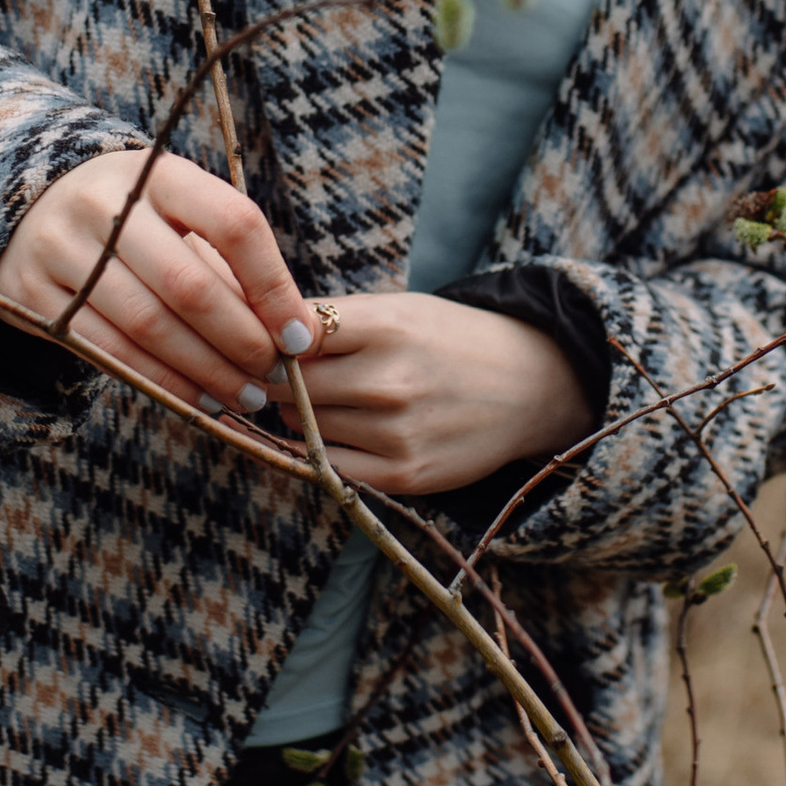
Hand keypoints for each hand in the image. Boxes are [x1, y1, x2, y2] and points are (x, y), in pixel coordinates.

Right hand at [0, 150, 311, 418]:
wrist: (31, 207)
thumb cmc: (135, 217)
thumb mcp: (180, 213)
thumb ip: (234, 264)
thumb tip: (298, 334)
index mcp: (158, 172)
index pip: (233, 224)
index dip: (274, 286)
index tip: (300, 336)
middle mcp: (103, 204)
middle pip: (189, 285)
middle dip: (241, 341)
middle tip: (275, 376)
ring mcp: (60, 248)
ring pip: (148, 326)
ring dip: (205, 371)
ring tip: (244, 396)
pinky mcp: (32, 294)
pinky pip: (106, 351)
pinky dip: (159, 381)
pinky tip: (195, 398)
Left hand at [296, 293, 594, 495]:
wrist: (531, 386)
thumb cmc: (448, 340)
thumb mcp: (398, 309)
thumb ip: (331, 322)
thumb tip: (254, 336)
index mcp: (386, 326)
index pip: (293, 334)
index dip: (271, 341)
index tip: (267, 344)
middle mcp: (390, 381)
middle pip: (290, 387)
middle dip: (278, 382)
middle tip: (281, 377)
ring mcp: (397, 432)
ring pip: (306, 427)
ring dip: (301, 416)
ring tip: (327, 400)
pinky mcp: (404, 475)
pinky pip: (329, 466)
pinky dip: (322, 450)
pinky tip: (339, 431)